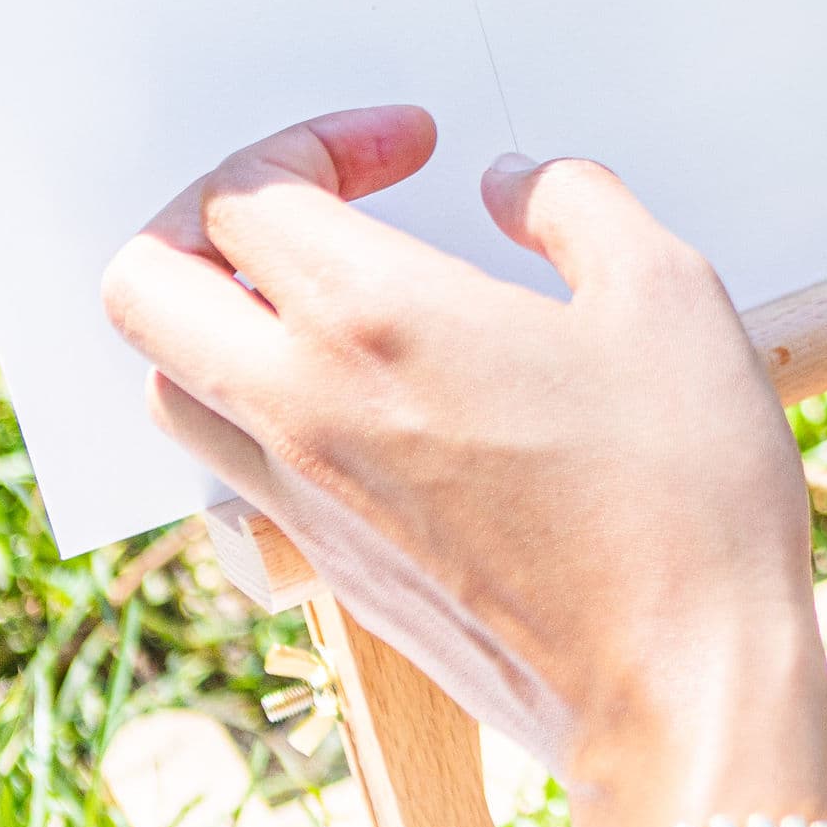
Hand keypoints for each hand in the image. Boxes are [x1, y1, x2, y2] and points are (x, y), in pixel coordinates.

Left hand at [99, 109, 826, 826]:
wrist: (678, 685)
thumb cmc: (682, 491)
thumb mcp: (667, 292)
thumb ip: (573, 203)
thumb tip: (509, 184)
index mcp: (373, 322)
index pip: (244, 195)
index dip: (319, 142)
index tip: (412, 148)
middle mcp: (303, 409)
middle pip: (144, 286)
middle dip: (206, 218)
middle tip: (311, 205)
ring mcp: (304, 502)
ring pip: (170, 386)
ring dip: (218, 318)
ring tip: (325, 298)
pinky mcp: (330, 571)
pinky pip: (236, 467)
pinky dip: (261, 407)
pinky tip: (368, 397)